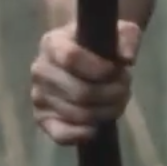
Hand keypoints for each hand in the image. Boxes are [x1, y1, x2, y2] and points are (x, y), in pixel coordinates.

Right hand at [30, 20, 140, 145]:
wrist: (83, 59)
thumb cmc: (100, 44)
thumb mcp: (119, 31)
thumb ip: (128, 36)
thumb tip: (126, 57)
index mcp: (52, 43)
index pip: (71, 58)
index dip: (99, 69)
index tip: (118, 70)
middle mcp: (40, 69)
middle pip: (80, 92)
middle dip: (111, 94)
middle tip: (124, 89)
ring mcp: (38, 95)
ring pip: (78, 114)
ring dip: (106, 112)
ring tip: (117, 101)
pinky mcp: (42, 118)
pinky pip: (60, 134)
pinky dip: (82, 134)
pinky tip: (97, 127)